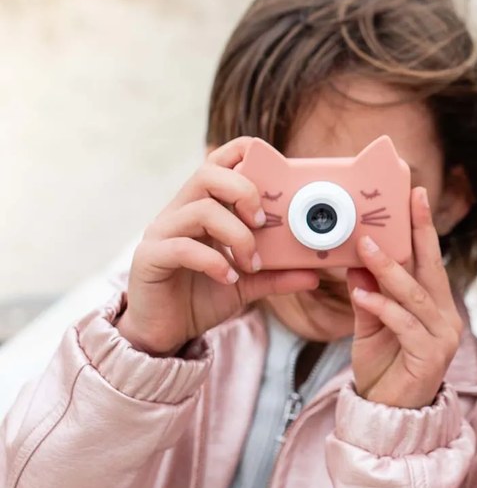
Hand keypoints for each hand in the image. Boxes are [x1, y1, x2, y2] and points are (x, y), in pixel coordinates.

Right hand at [118, 138, 320, 355]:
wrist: (166, 331)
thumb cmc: (203, 296)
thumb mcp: (248, 283)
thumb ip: (278, 274)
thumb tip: (315, 274)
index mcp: (204, 205)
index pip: (219, 161)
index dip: (245, 155)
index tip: (276, 181)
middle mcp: (180, 211)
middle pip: (208, 173)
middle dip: (244, 191)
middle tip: (263, 223)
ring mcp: (162, 231)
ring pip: (201, 210)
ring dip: (237, 235)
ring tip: (251, 263)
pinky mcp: (150, 257)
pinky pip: (182, 247)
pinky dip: (214, 262)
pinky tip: (228, 278)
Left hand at [347, 187, 463, 408]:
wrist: (387, 417)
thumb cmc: (382, 370)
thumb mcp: (369, 327)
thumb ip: (367, 297)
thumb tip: (356, 263)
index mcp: (434, 306)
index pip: (428, 260)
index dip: (422, 227)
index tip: (415, 194)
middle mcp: (445, 317)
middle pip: (431, 268)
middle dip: (418, 233)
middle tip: (405, 202)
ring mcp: (442, 337)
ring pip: (415, 295)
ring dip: (388, 271)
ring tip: (364, 249)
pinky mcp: (431, 356)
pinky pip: (405, 324)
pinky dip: (382, 307)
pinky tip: (361, 295)